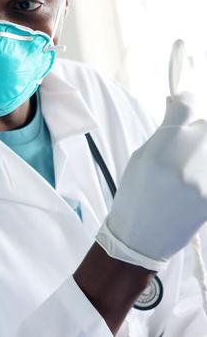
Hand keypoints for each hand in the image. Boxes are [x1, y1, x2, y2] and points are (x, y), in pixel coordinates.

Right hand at [97, 92, 206, 269]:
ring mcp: (204, 179)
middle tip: (185, 145)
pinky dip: (203, 169)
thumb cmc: (136, 193)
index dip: (185, 100)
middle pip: (205, 126)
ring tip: (189, 165)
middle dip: (197, 131)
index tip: (183, 103)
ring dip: (202, 151)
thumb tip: (177, 103)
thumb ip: (165, 131)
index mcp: (162, 145)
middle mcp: (186, 158)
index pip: (187, 104)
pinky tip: (193, 179)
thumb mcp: (142, 156)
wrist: (141, 236)